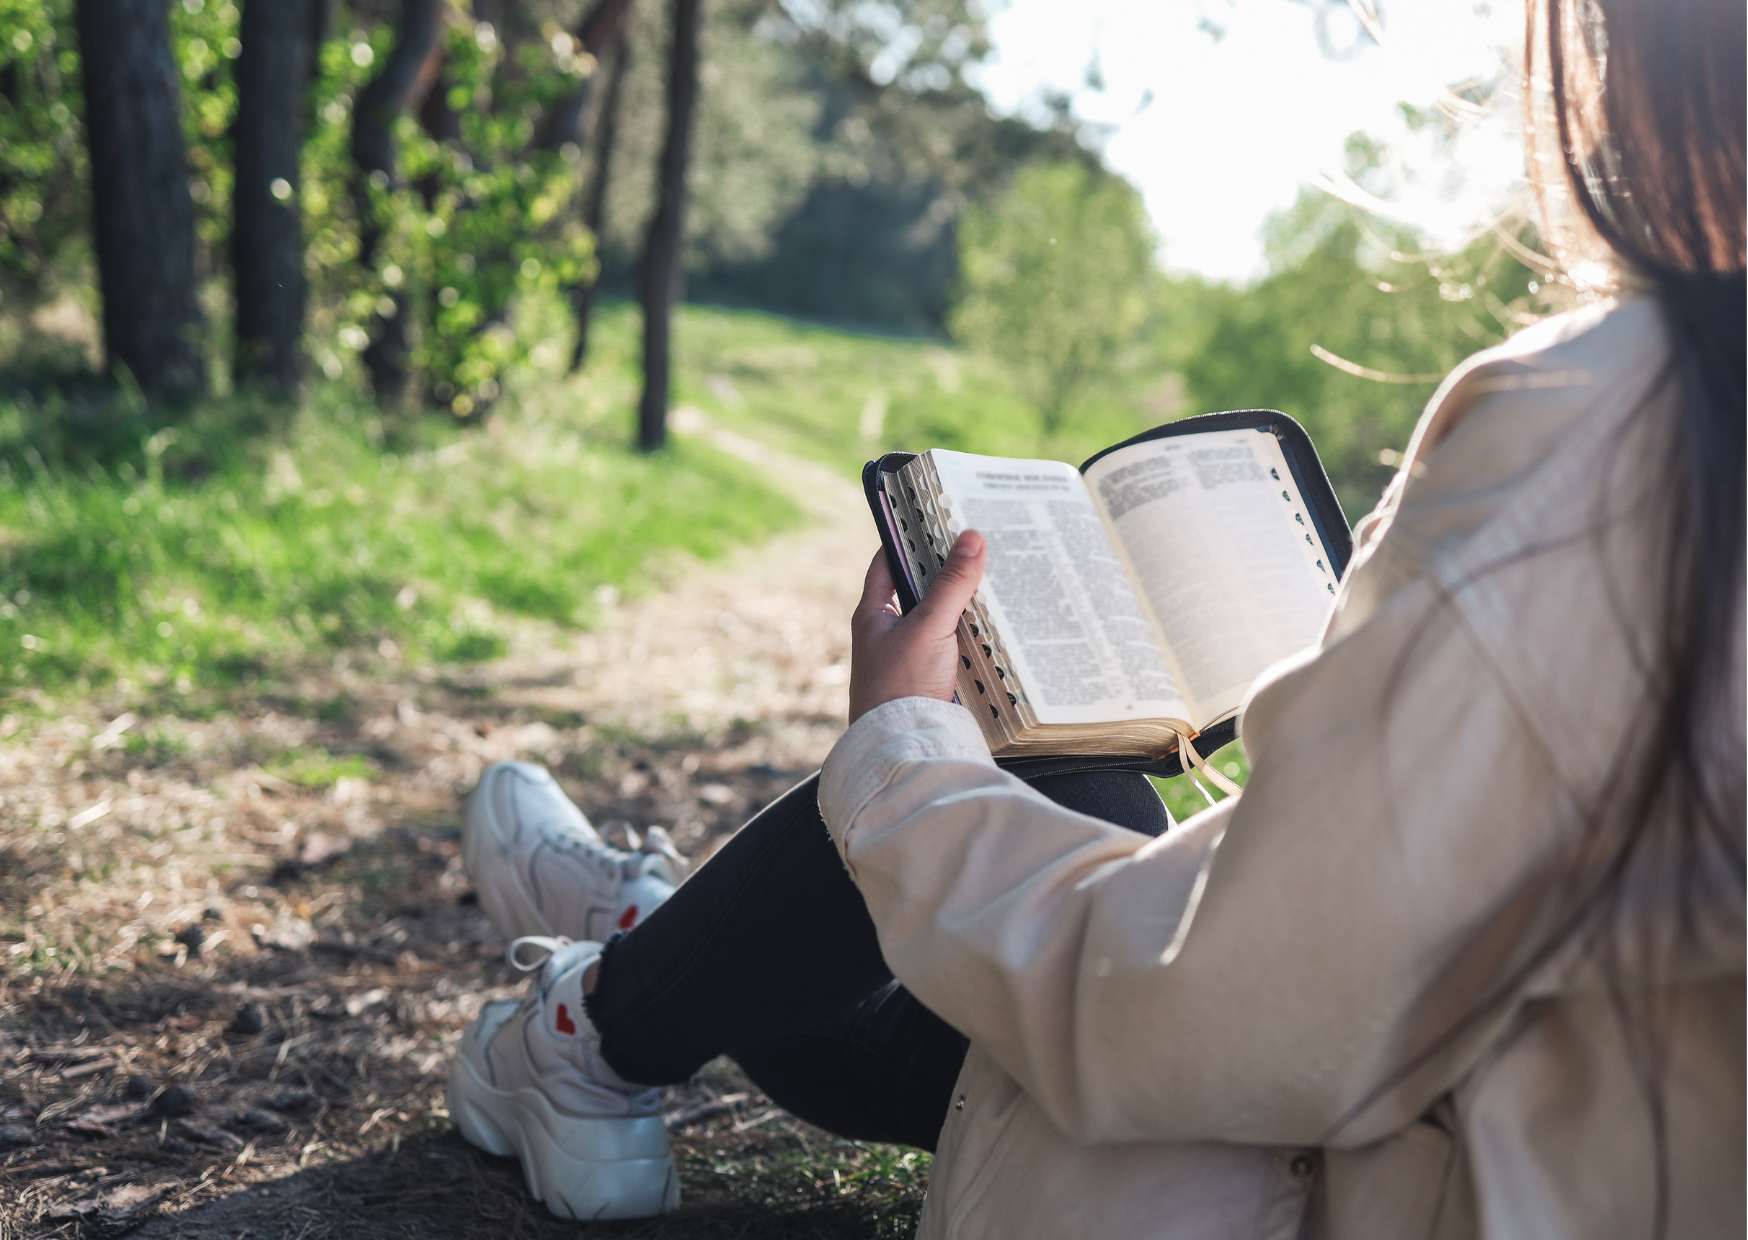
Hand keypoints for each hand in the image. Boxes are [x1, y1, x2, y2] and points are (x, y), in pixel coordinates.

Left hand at [848, 530, 986, 723]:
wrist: (903, 748)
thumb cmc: (900, 686)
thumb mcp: (928, 626)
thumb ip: (951, 584)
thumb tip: (971, 538)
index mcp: (873, 614)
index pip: (888, 562)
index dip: (910, 538)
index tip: (937, 518)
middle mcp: (887, 634)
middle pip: (920, 590)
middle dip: (948, 572)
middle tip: (979, 547)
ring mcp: (909, 658)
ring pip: (939, 620)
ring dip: (964, 606)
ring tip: (996, 580)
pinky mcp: (930, 680)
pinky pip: (953, 648)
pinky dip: (972, 636)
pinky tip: (996, 627)